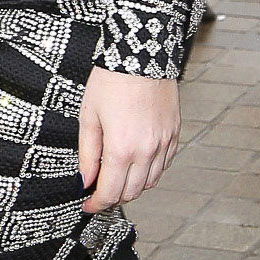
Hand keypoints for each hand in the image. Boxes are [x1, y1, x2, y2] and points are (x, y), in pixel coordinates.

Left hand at [78, 67, 178, 213]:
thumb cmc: (112, 80)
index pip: (110, 193)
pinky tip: (138, 161)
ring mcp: (163, 143)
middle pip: (131, 192)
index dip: (96, 204)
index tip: (88, 204)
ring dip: (132, 185)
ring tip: (118, 175)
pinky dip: (150, 170)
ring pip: (150, 181)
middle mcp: (147, 150)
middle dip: (113, 197)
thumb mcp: (89, 117)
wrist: (140, 55)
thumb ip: (87, 154)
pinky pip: (164, 164)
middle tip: (99, 191)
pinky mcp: (174, 134)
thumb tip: (85, 180)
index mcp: (122, 149)